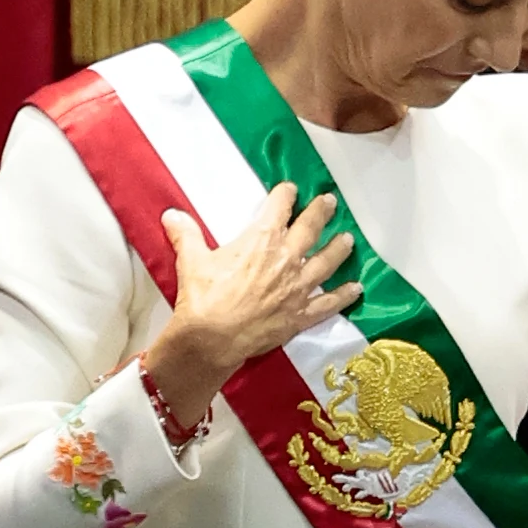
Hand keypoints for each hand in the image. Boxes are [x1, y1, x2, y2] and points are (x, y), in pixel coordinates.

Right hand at [145, 183, 359, 420]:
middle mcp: (286, 259)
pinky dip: (343, 296)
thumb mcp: (191, 260)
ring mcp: (297, 287)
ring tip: (348, 240)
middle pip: (310, 229)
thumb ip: (186, 235)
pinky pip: (328, 303)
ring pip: (326, 262)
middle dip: (321, 212)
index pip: (279, 208)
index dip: (285, 195)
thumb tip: (172, 215)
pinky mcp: (301, 314)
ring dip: (339, 249)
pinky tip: (356, 289)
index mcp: (261, 240)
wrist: (212, 338)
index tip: (290, 189)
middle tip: (330, 202)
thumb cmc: (203, 297)